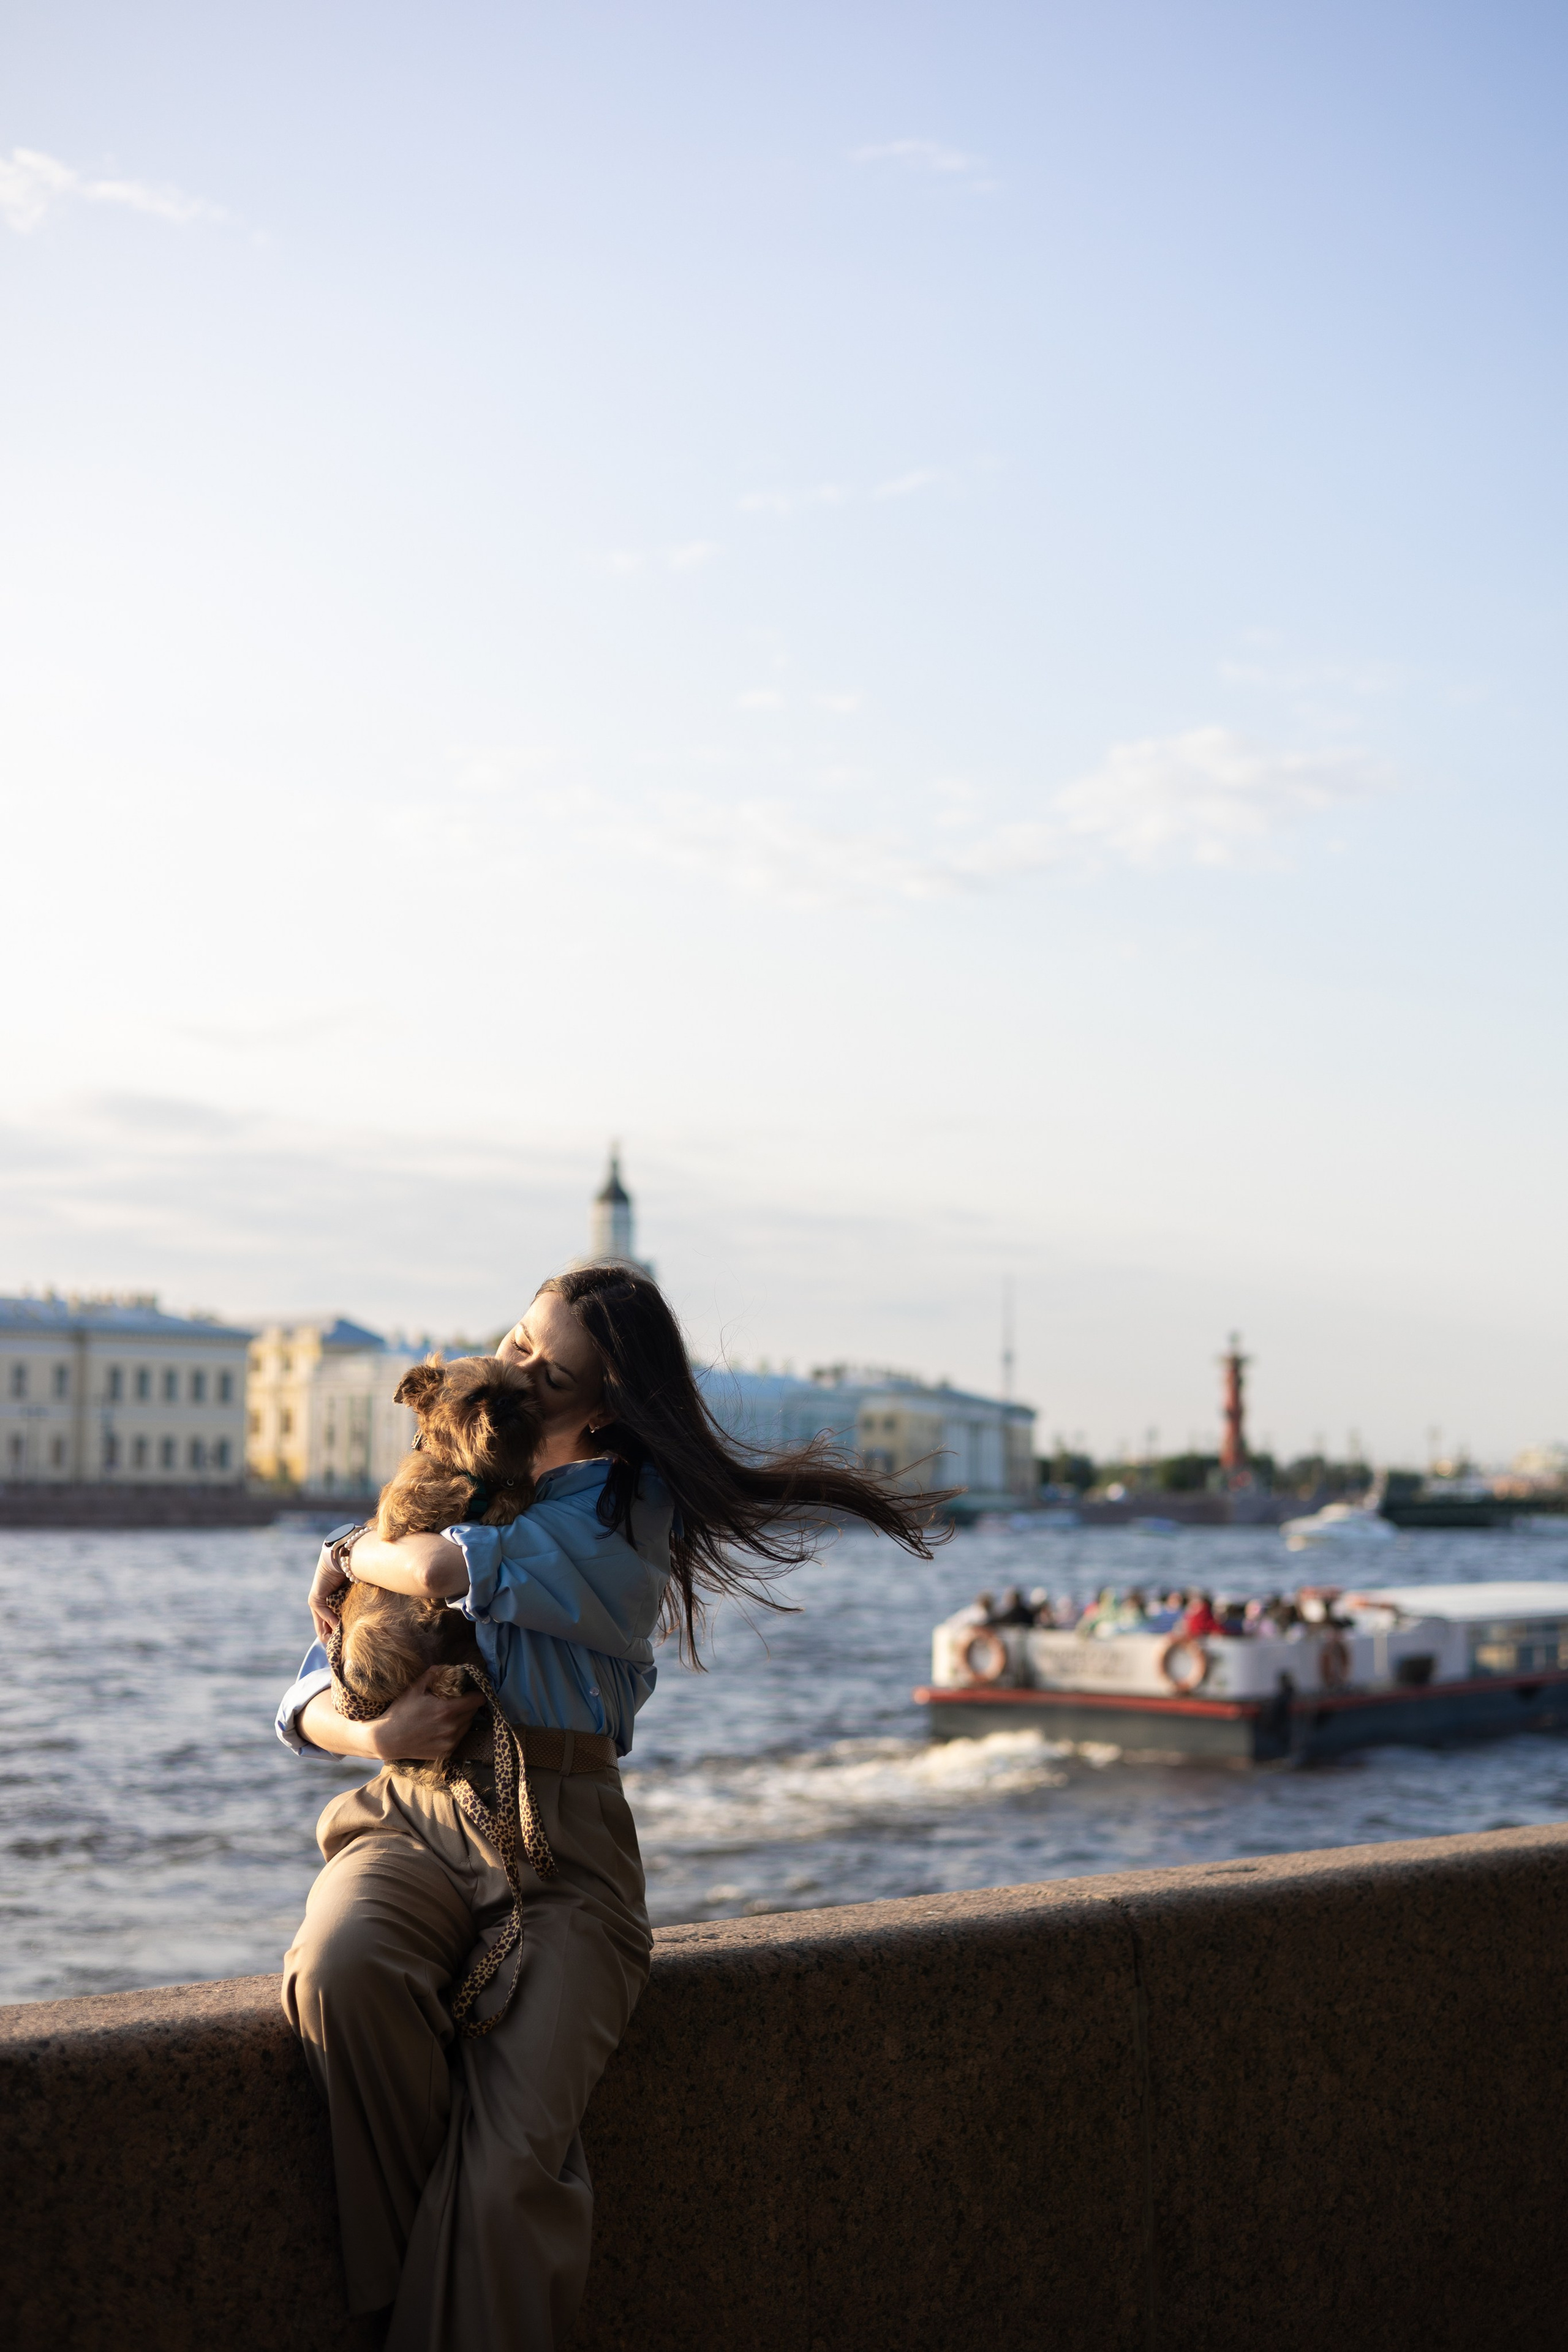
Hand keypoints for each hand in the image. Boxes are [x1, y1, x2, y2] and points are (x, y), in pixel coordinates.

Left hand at [310, 1542, 351, 1644]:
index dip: (339, 1639)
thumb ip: (357, 1608)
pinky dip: (332, 1623)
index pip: (332, 1628)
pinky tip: (342, 1627)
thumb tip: (371, 1625)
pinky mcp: (315, 1599)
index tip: (349, 1648)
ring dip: (333, 1636)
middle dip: (334, 1643)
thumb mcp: (358, 1596)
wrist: (346, 1553)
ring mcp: (317, 1603)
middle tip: (345, 1652)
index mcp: (333, 1606)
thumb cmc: (357, 1571)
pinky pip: (323, 1615)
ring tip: (344, 1643)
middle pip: (324, 1632)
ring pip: (321, 1628)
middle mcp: (323, 1606)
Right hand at [368, 1667, 483, 1760]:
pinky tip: (440, 1728)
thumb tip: (449, 1668)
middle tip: (455, 1701)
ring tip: (446, 1715)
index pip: (478, 1700)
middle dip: (467, 1705)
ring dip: (462, 1718)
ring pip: (467, 1725)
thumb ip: (434, 1674)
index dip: (476, 1693)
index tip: (470, 1690)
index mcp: (447, 1710)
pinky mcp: (446, 1753)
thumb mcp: (415, 1687)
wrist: (387, 1739)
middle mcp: (452, 1728)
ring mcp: (450, 1743)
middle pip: (473, 1712)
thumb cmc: (401, 1711)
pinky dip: (455, 1732)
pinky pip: (459, 1738)